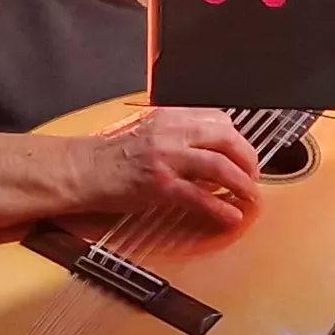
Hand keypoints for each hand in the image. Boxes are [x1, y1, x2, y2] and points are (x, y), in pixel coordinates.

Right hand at [69, 106, 262, 226]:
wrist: (80, 169)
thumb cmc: (111, 156)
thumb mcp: (149, 133)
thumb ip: (179, 138)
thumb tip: (210, 154)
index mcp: (170, 117)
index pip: (219, 120)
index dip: (239, 140)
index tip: (245, 155)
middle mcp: (171, 132)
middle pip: (227, 139)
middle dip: (249, 160)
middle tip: (254, 178)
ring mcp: (166, 157)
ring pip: (220, 166)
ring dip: (242, 184)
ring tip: (250, 198)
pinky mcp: (159, 184)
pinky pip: (200, 197)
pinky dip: (221, 209)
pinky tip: (230, 217)